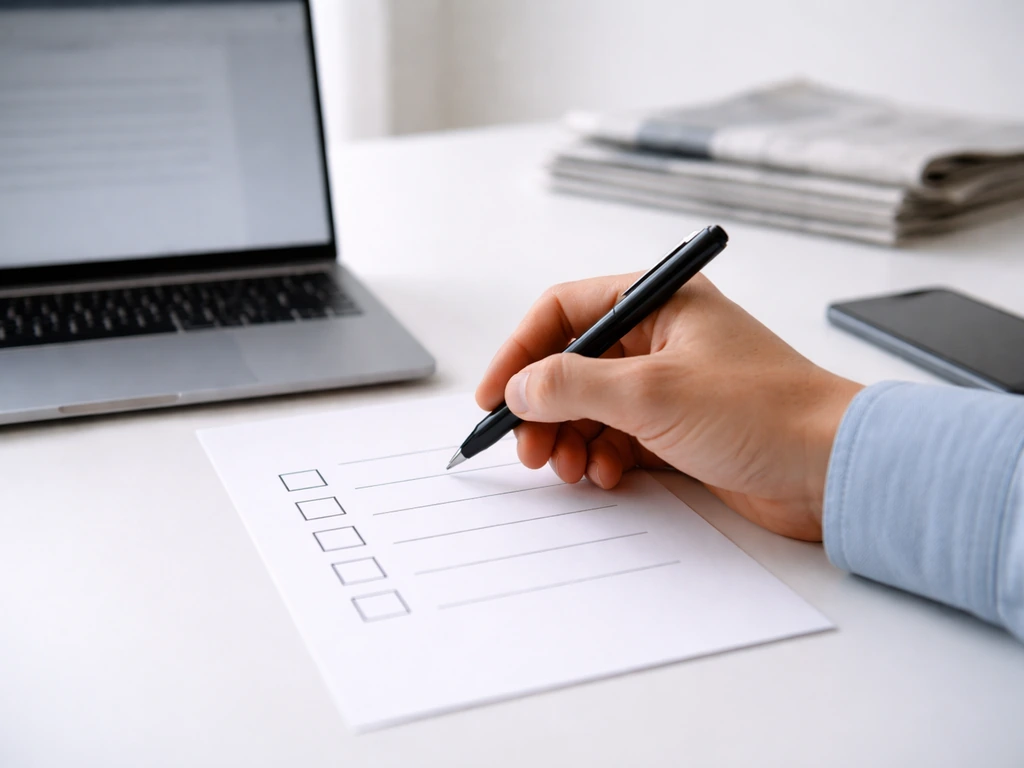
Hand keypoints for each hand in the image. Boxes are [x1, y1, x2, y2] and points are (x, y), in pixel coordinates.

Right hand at [475, 273, 862, 540]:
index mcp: (657, 303)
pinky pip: (618, 438)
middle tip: (527, 448)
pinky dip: (601, 458)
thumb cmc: (763, 412)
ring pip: (591, 406)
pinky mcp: (680, 429)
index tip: (495, 397)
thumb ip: (571, 385)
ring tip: (567, 469)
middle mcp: (660, 338)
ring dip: (569, 438)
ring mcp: (670, 385)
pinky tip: (606, 477)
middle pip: (572, 365)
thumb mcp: (650, 392)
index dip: (520, 353)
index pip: (563, 313)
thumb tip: (517, 388)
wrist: (834, 470)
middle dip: (543, 409)